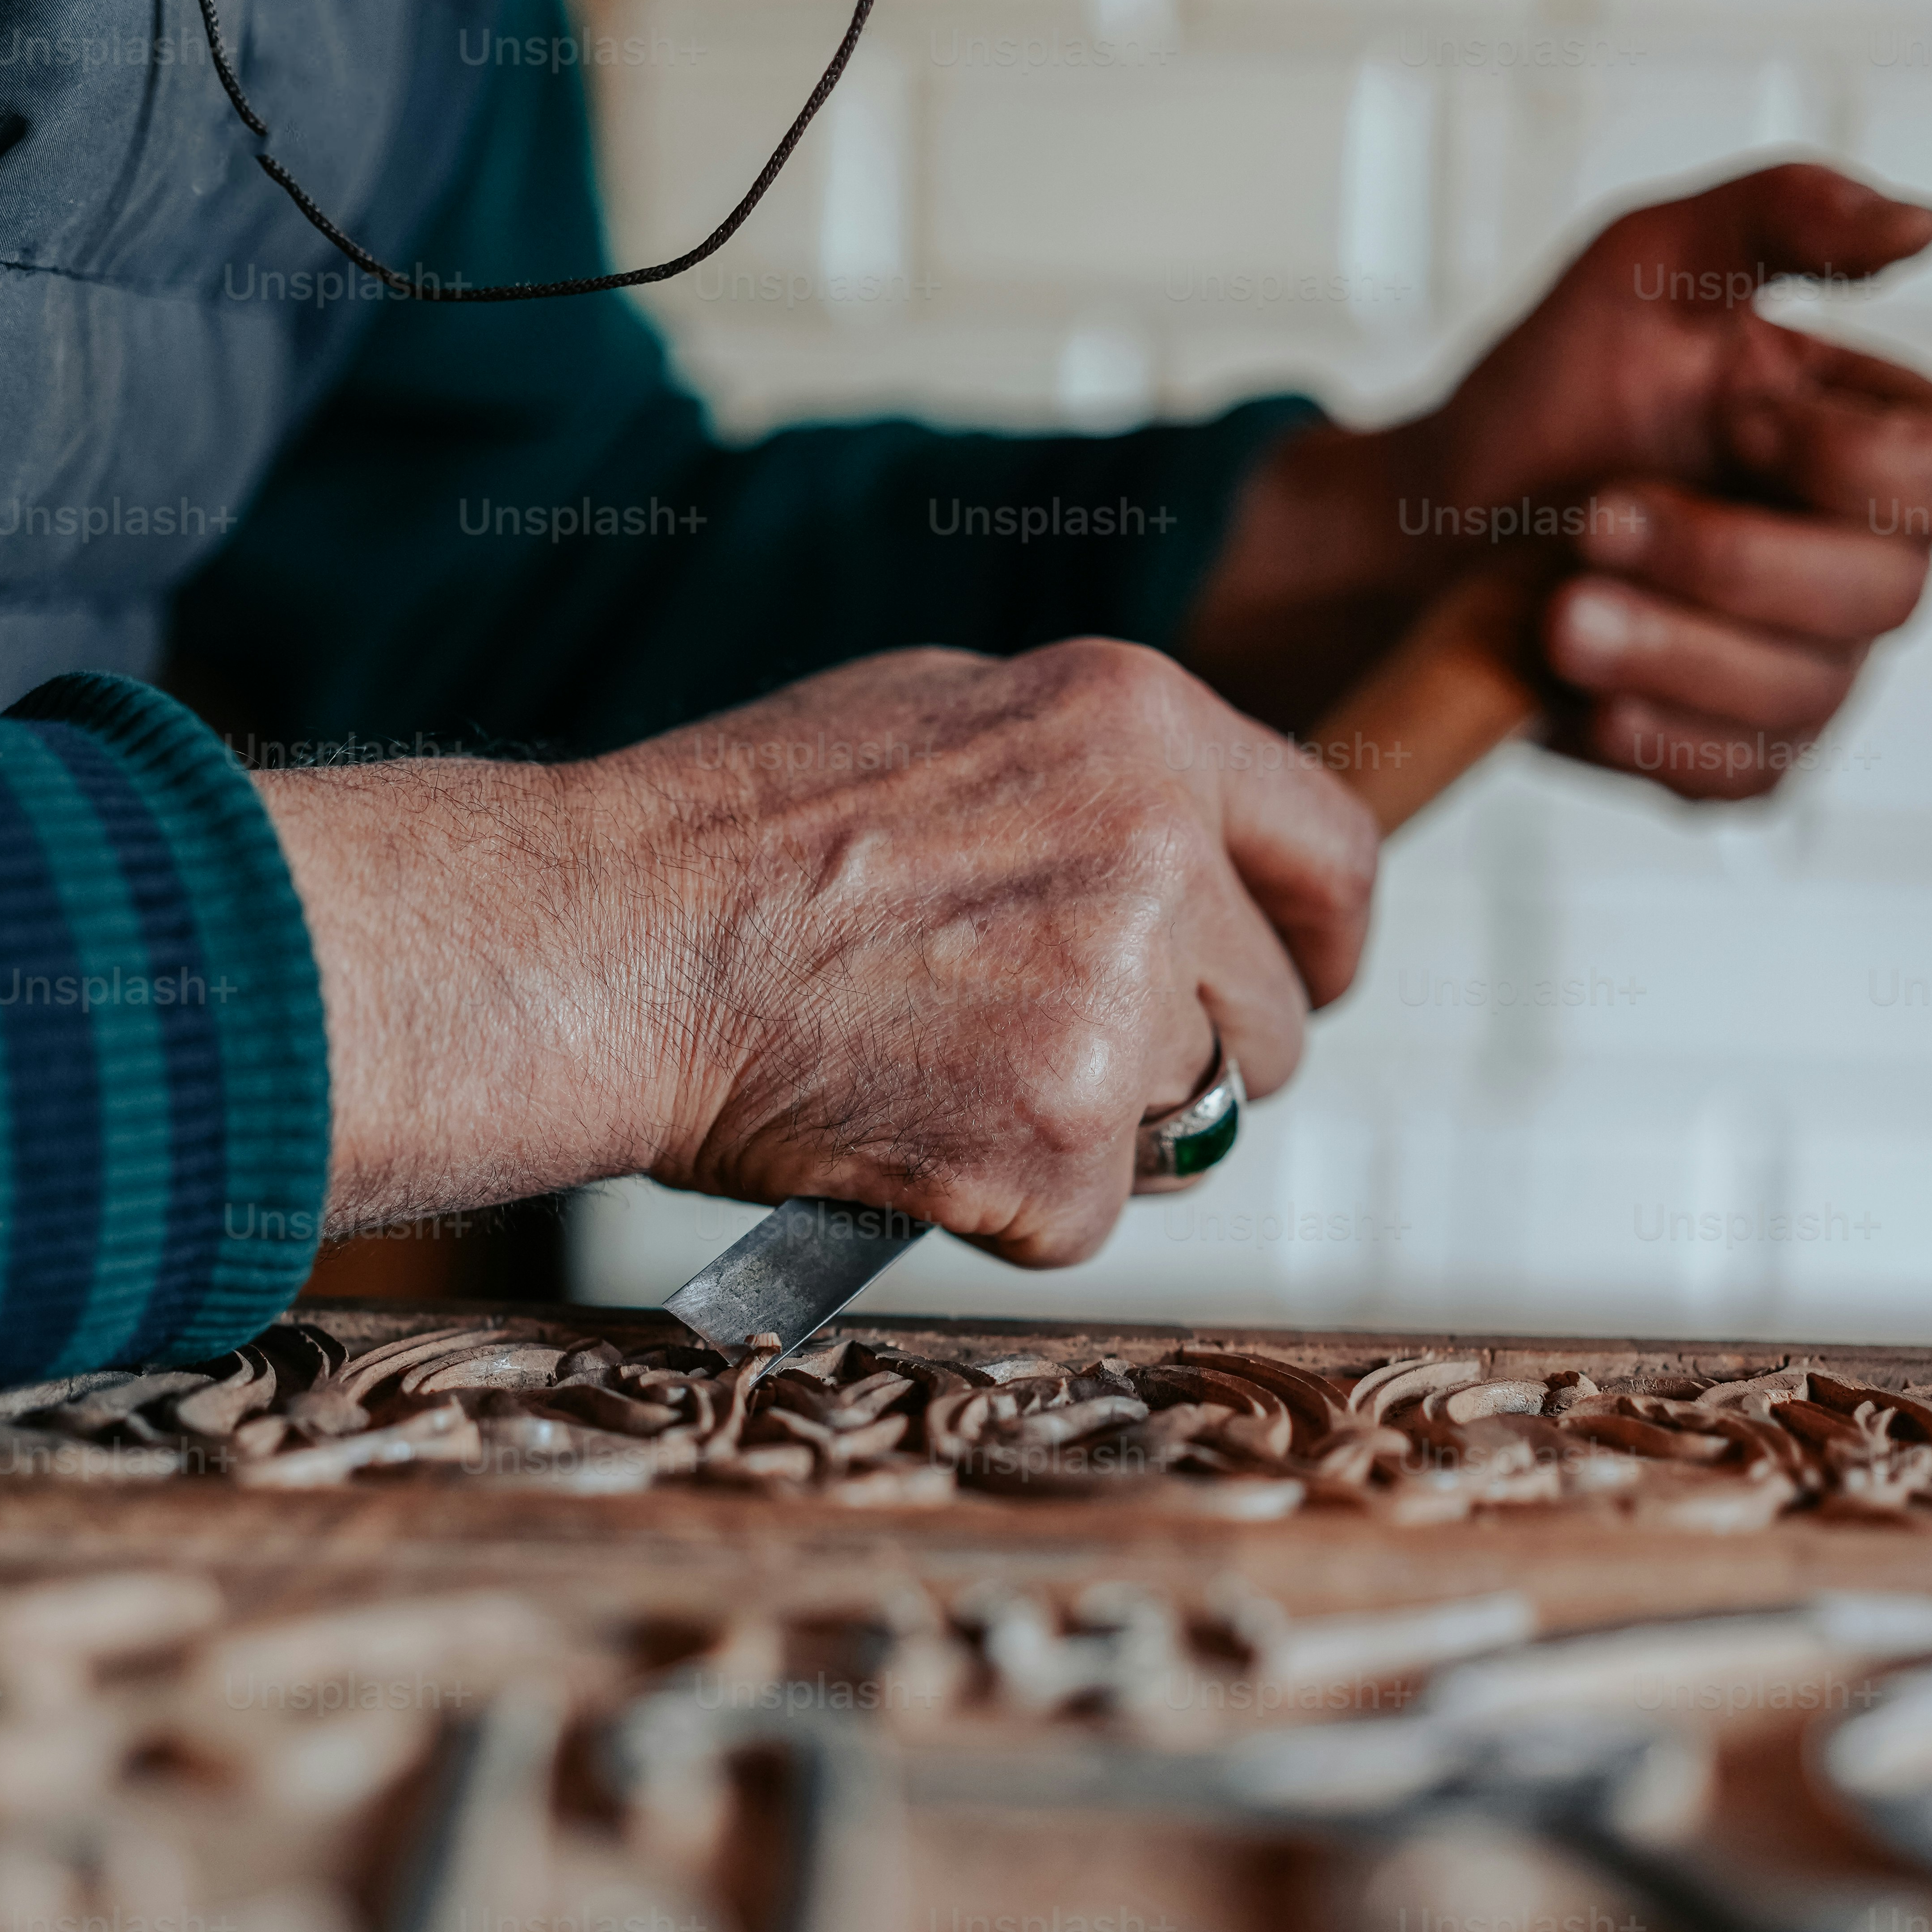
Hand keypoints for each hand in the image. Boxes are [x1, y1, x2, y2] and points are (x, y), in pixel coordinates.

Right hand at [257, 640, 1375, 1261]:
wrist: (598, 943)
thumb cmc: (732, 836)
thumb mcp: (943, 719)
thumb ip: (1094, 777)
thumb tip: (1196, 848)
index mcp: (1140, 724)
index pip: (1333, 853)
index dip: (1321, 944)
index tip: (1300, 986)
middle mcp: (1155, 847)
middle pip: (1272, 1016)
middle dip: (1189, 1056)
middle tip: (1047, 1057)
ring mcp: (1114, 997)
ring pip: (1193, 1123)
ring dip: (1099, 1133)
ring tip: (947, 1079)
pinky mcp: (1058, 1137)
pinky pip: (1093, 1212)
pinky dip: (1012, 1205)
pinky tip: (910, 1136)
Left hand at [1188, 163, 1931, 801]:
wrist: (1438, 524)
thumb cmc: (1550, 395)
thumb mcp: (1644, 267)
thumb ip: (1780, 217)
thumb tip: (1918, 223)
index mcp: (1870, 442)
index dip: (1854, 461)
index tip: (1736, 419)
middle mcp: (1861, 565)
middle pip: (1877, 596)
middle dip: (1722, 560)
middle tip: (1590, 521)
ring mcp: (1802, 672)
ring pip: (1796, 693)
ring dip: (1666, 652)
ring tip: (1555, 613)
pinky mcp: (1733, 756)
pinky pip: (1735, 776)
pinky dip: (1653, 736)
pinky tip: (1578, 698)